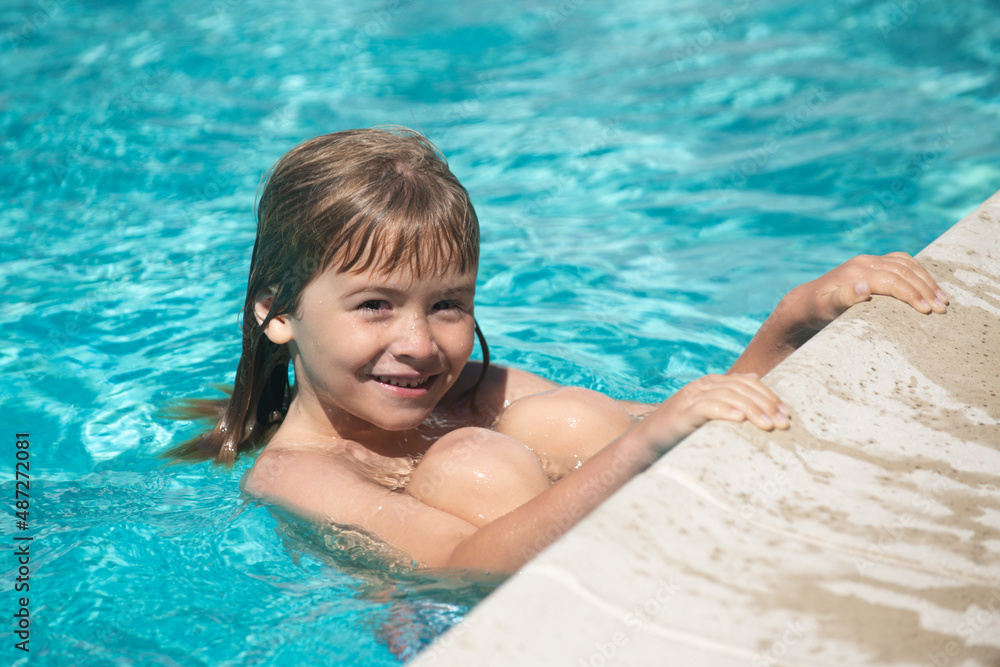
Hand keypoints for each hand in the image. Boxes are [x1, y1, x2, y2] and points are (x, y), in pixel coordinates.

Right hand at [636, 373, 788, 454]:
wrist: (648, 442)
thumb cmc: (683, 430)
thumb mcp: (710, 412)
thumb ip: (730, 397)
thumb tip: (754, 378)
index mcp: (712, 383)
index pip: (748, 383)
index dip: (769, 396)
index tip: (786, 415)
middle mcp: (702, 386)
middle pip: (741, 388)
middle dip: (766, 404)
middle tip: (782, 424)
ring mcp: (691, 397)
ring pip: (728, 396)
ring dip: (751, 410)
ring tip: (767, 426)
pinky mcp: (682, 413)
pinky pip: (706, 407)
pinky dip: (724, 411)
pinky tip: (739, 420)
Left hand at [787, 252, 948, 334]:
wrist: (806, 300)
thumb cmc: (817, 309)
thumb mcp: (825, 308)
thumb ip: (843, 298)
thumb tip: (864, 287)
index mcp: (857, 272)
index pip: (893, 280)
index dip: (911, 295)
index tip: (927, 311)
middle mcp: (865, 262)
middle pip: (904, 272)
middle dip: (925, 289)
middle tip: (942, 308)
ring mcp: (870, 261)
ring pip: (907, 264)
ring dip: (926, 280)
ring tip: (942, 298)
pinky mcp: (873, 263)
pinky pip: (902, 262)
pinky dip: (919, 271)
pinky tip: (929, 284)